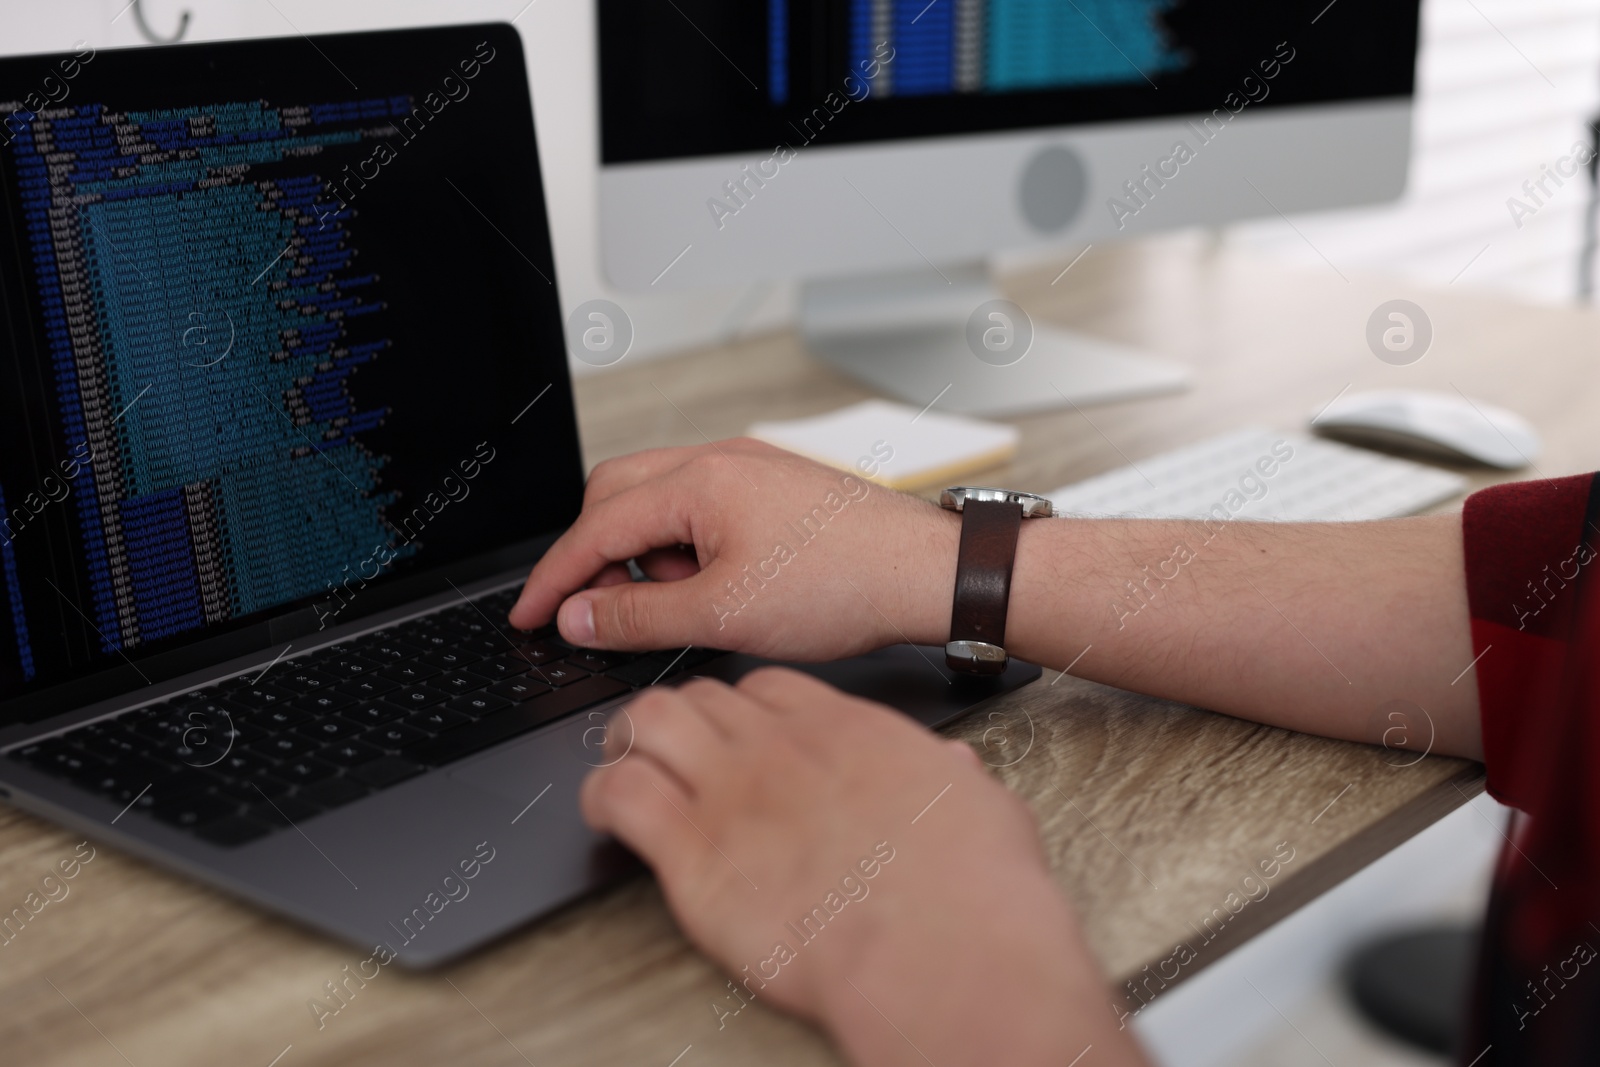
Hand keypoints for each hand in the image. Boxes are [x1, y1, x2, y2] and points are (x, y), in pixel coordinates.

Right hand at [509, 440, 958, 659]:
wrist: (928, 573)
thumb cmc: (846, 584)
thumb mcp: (725, 615)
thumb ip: (639, 615)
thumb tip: (580, 615)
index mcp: (699, 482)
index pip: (595, 527)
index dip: (555, 578)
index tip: (530, 616)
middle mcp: (720, 460)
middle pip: (616, 496)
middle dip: (597, 555)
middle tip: (601, 611)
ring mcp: (749, 468)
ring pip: (659, 500)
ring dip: (648, 554)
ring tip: (687, 605)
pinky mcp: (773, 486)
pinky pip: (701, 506)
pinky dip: (687, 547)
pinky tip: (717, 589)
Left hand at [581, 669, 1146, 1066]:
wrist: (942, 951)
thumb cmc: (971, 892)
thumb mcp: (981, 807)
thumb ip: (953, 777)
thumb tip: (955, 767)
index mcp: (846, 731)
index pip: (768, 688)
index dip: (742, 706)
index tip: (737, 728)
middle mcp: (780, 748)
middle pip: (700, 696)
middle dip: (680, 717)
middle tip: (669, 747)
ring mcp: (731, 791)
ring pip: (646, 723)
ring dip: (628, 742)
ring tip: (622, 764)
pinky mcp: (692, 852)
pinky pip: (619, 793)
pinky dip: (601, 797)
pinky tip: (606, 815)